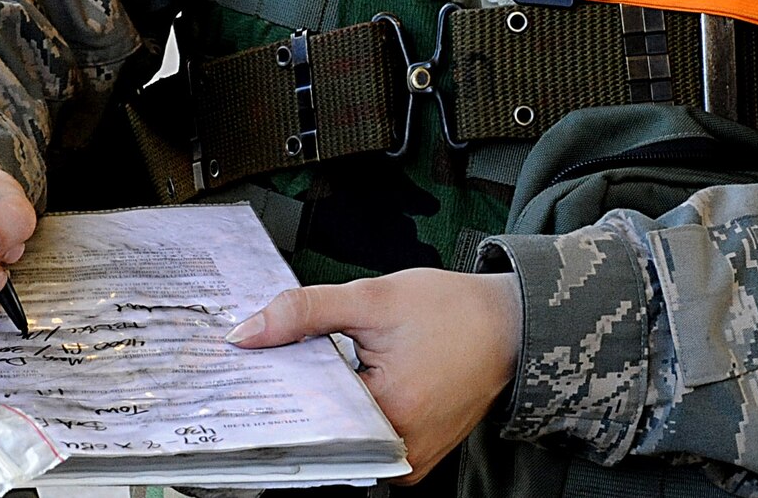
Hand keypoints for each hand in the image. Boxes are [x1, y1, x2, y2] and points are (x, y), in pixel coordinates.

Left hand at [228, 268, 521, 483]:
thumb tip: (249, 331)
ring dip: (322, 397)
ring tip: (308, 360)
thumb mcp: (372, 298)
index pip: (306, 409)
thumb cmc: (453, 313)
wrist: (507, 326)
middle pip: (321, 424)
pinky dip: (347, 408)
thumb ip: (305, 311)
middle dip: (296, 386)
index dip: (276, 379)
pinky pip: (363, 437)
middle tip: (272, 352)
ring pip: (339, 432)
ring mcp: (407, 460)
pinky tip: (340, 377)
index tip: (250, 360)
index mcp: (390, 415)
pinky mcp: (411, 456)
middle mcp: (399, 452)